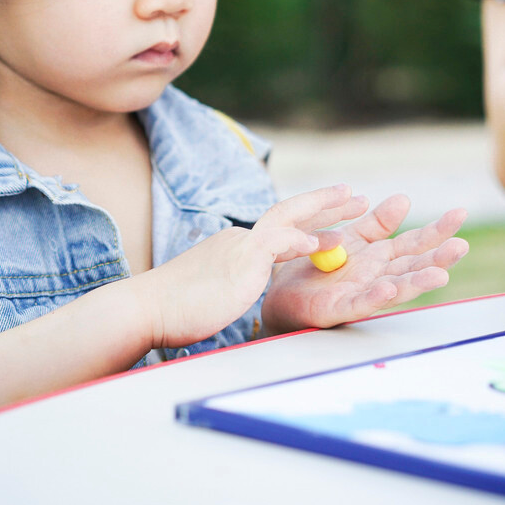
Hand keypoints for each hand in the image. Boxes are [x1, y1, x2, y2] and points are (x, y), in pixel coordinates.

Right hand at [138, 185, 366, 349]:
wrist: (147, 308)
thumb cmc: (174, 309)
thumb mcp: (213, 291)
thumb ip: (232, 283)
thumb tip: (237, 291)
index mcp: (237, 247)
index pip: (279, 227)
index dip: (309, 222)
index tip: (333, 222)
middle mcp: (242, 240)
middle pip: (290, 212)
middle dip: (326, 203)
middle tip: (356, 195)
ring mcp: (241, 247)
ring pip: (288, 218)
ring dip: (325, 210)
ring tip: (355, 203)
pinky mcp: (240, 261)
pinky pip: (275, 243)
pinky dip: (299, 240)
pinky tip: (319, 243)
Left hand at [261, 193, 467, 334]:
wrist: (278, 286)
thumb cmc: (317, 263)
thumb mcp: (351, 235)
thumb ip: (377, 222)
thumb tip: (405, 199)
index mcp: (379, 256)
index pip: (414, 242)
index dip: (437, 230)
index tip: (461, 214)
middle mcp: (376, 276)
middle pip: (412, 266)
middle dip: (437, 257)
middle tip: (462, 245)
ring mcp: (360, 294)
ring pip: (395, 288)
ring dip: (417, 282)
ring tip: (440, 274)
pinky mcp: (338, 308)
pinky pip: (359, 304)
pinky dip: (375, 298)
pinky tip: (388, 290)